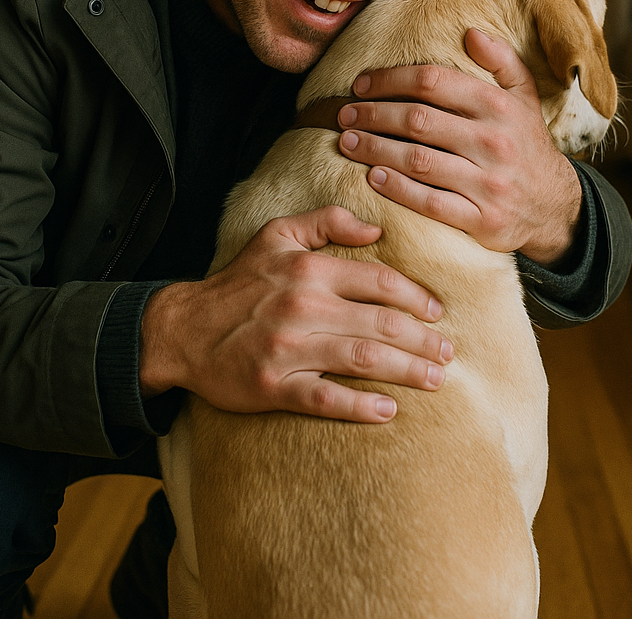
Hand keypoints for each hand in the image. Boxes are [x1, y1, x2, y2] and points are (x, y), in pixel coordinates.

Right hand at [139, 206, 452, 422]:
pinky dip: (360, 406)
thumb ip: (326, 221)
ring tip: (435, 379)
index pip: (377, 281)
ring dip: (406, 370)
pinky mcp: (274, 386)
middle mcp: (302, 307)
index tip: (436, 312)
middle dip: (422, 340)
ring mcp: (289, 349)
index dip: (414, 297)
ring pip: (362, 359)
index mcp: (308, 270)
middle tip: (447, 353)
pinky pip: (326, 399)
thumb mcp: (276, 235)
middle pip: (380, 324)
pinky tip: (388, 410)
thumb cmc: (238, 282)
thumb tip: (375, 231)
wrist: (184, 329)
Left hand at [336, 29, 581, 265]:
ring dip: (376, 150)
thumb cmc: (526, 146)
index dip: (390, 80)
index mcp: (499, 107)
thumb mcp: (524, 99)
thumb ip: (502, 62)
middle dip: (374, 115)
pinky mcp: (483, 220)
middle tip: (344, 115)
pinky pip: (431, 203)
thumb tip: (471, 32)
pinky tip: (373, 177)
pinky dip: (398, 189)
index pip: (433, 82)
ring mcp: (488, 183)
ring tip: (348, 143)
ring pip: (419, 160)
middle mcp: (493, 141)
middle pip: (418, 120)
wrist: (557, 208)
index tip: (361, 85)